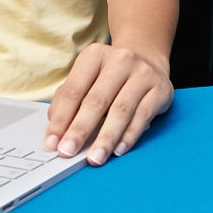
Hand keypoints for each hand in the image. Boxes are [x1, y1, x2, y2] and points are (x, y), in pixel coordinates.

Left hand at [43, 42, 172, 163]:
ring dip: (106, 138)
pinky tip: (118, 150)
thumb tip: (57, 129)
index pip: (73, 90)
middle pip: (96, 100)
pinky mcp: (160, 90)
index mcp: (95, 56)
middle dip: (80, 130)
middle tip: (68, 151)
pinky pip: (142, 116)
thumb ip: (69, 100)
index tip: (52, 142)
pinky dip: (129, 135)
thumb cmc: (111, 77)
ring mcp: (143, 74)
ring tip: (95, 157)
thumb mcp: (88, 78)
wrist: (148, 62)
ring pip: (121, 110)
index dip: (61, 119)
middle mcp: (120, 60)